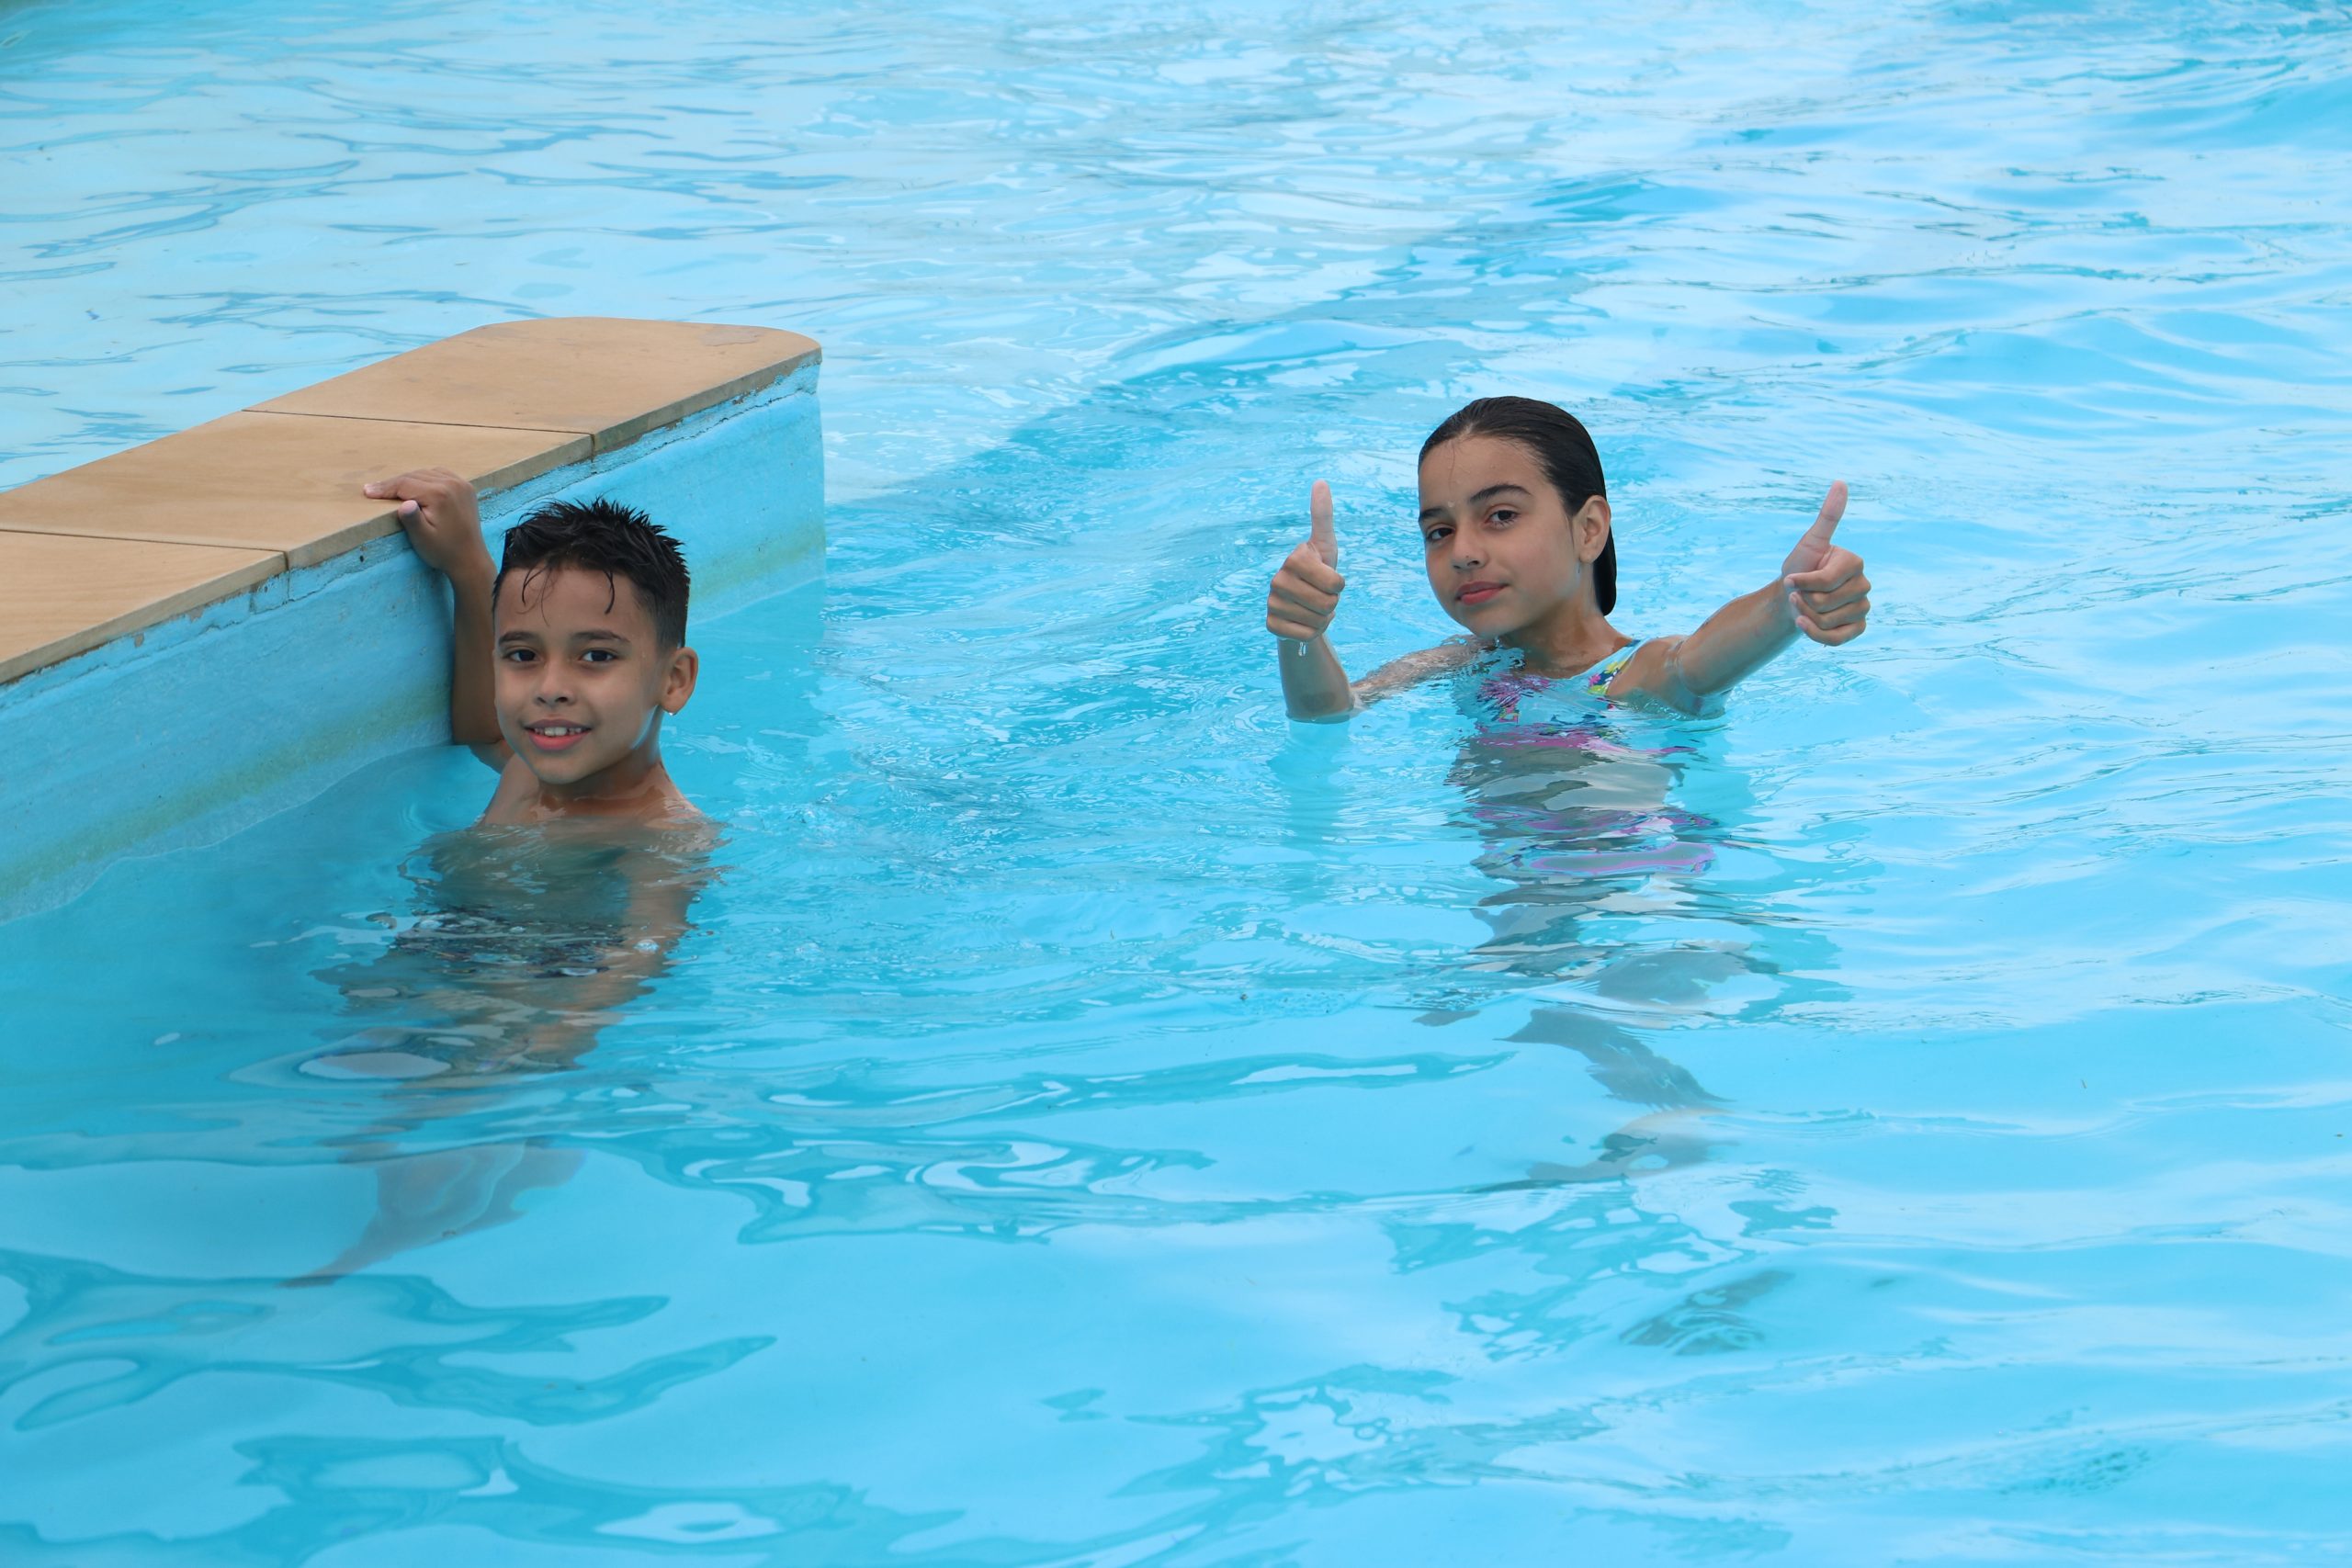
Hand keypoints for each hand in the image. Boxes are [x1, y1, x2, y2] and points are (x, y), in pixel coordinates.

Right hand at [365, 467, 486, 578]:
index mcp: (440, 495)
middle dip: (394, 483)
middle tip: (373, 489)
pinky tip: (416, 485)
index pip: (405, 484)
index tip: (367, 491)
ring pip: (427, 473)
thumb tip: (403, 503)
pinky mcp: (466, 488)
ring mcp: (462, 484)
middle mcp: (452, 484)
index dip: (385, 488)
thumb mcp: (423, 539)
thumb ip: (412, 519)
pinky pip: (441, 475)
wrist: (471, 560)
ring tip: (391, 488)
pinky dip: (426, 478)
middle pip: (415, 476)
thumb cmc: (444, 552)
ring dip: (409, 479)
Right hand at [1266, 480, 1344, 642]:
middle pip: (1328, 604)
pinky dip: (1311, 633)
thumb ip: (1323, 516)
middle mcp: (1277, 579)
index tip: (1327, 578)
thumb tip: (1321, 481)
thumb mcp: (1325, 545)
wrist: (1301, 603)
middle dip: (1332, 604)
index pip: (1336, 583)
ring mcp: (1271, 603)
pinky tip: (1302, 622)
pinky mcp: (1270, 625)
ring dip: (1322, 619)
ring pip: (1318, 622)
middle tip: (1320, 596)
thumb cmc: (1317, 571)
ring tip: (1312, 608)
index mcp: (1294, 559)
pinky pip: (1305, 636)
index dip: (1339, 586)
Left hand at [1778, 481, 1869, 645]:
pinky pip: (1836, 639)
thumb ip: (1828, 516)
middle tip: (1800, 594)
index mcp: (1855, 563)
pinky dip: (1815, 635)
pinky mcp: (1857, 628)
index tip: (1792, 578)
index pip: (1825, 581)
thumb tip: (1841, 482)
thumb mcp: (1810, 542)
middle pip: (1825, 603)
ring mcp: (1863, 608)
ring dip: (1805, 617)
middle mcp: (1865, 585)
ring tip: (1802, 607)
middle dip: (1803, 600)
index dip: (1801, 583)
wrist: (1791, 598)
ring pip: (1828, 622)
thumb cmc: (1799, 567)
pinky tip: (1802, 625)